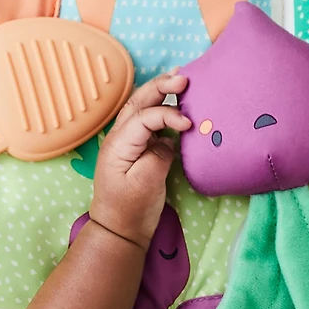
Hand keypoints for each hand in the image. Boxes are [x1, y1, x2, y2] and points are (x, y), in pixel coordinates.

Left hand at [89, 72, 190, 249]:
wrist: (119, 230)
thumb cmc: (130, 209)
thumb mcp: (147, 184)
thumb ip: (159, 155)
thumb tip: (170, 140)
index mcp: (119, 144)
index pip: (146, 117)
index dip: (169, 115)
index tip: (189, 125)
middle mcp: (121, 137)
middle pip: (139, 102)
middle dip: (161, 86)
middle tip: (184, 77)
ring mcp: (128, 142)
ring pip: (142, 108)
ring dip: (160, 92)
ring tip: (180, 80)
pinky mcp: (138, 150)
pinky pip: (149, 122)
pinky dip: (163, 109)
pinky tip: (178, 105)